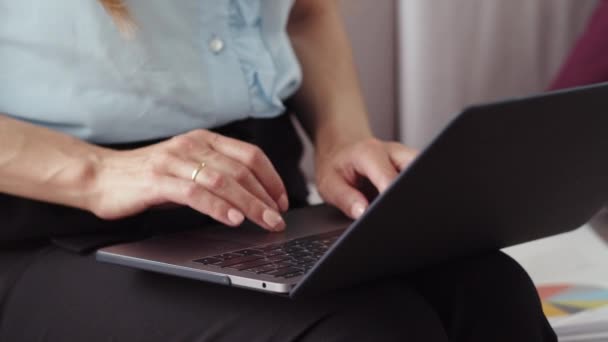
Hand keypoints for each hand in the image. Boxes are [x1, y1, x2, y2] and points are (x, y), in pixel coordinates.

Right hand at [88, 129, 288, 230]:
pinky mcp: (158, 181)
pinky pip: (195, 194)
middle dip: (265, 196)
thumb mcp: (187, 166)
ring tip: (265, 221)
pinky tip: (233, 219)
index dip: (271, 178)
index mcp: (204, 140)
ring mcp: (174, 161)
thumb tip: (250, 195)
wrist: (100, 174)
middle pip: (241, 170)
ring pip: (223, 181)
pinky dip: (218, 207)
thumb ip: (214, 173)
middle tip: (278, 217)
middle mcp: (192, 146)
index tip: (282, 200)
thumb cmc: (146, 175)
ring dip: (249, 204)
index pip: (250, 154)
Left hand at [315, 137, 417, 218]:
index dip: (390, 199)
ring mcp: (404, 156)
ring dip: (415, 190)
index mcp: (369, 153)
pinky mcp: (410, 164)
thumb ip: (345, 198)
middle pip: (416, 169)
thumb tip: (362, 212)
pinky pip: (420, 176)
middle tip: (397, 210)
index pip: (390, 178)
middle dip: (411, 192)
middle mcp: (392, 151)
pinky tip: (402, 200)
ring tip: (398, 205)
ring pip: (422, 172)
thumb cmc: (335, 165)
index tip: (388, 215)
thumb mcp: (329, 183)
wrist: (340, 148)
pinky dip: (414, 189)